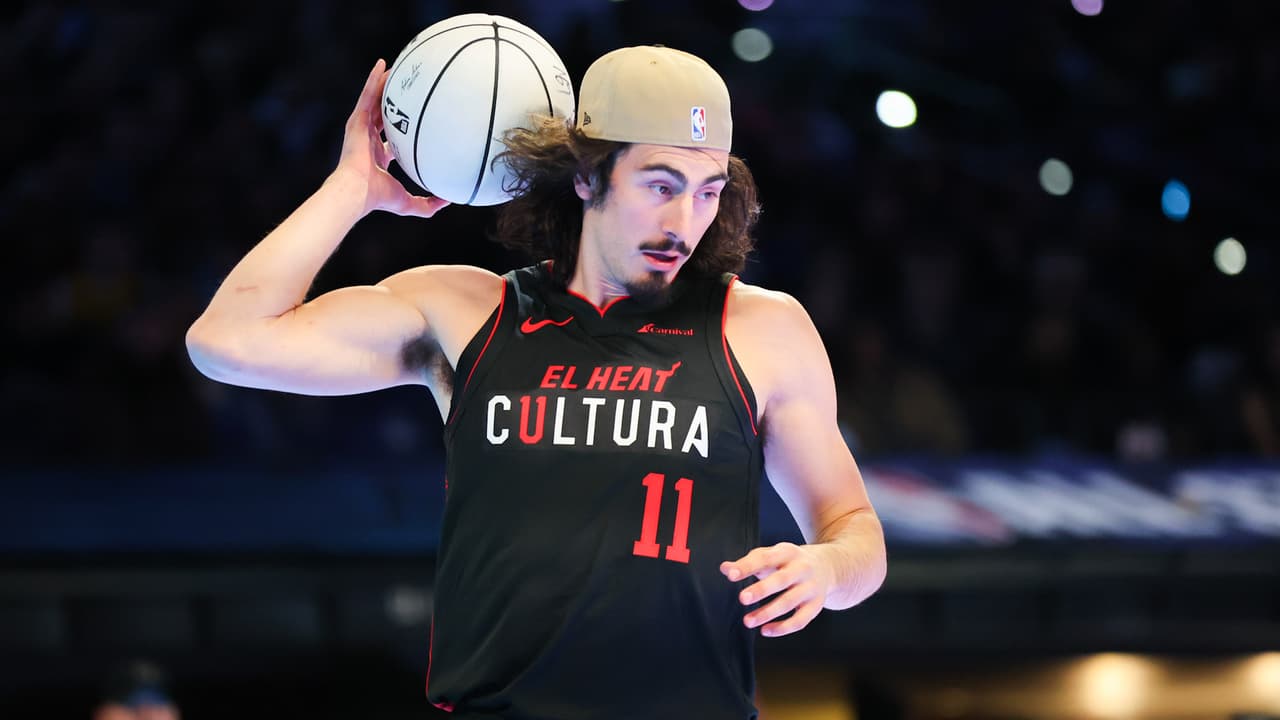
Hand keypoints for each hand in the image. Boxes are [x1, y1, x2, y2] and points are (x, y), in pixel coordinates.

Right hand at [335, 59, 449, 217]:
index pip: (390, 138)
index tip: (412, 121)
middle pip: (382, 115)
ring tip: (398, 68)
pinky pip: (366, 95)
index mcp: (378, 156)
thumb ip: (428, 204)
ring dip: (384, 84)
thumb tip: (449, 201)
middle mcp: (369, 139)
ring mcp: (361, 129)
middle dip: (393, 101)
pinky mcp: (356, 121)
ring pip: (374, 100)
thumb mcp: (410, 203)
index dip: (400, 129)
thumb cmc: (379, 198)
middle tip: (407, 89)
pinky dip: (373, 80)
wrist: (358, 191)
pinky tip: (382, 65)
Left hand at [720, 542, 835, 637]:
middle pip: (782, 580)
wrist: (828, 566)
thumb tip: (725, 568)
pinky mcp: (816, 606)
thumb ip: (748, 563)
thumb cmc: (789, 562)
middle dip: (762, 589)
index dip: (748, 566)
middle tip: (743, 598)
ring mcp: (811, 588)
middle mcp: (802, 569)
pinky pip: (800, 620)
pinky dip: (783, 628)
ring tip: (748, 621)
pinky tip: (765, 630)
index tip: (731, 575)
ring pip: (790, 602)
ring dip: (768, 613)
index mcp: (788, 552)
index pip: (766, 558)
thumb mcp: (772, 555)